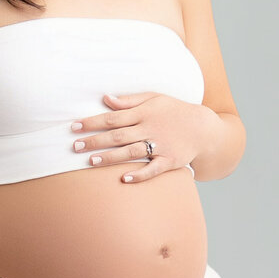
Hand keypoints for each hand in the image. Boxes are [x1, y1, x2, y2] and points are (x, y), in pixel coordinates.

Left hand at [70, 92, 208, 181]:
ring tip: (90, 161)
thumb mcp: (154, 98)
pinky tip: (124, 178)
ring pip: (131, 152)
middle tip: (75, 146)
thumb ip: (129, 100)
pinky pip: (153, 169)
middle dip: (96, 140)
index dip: (93, 122)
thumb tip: (106, 98)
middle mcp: (151, 129)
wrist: (204, 128)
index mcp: (145, 112)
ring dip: (110, 157)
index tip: (74, 127)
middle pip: (118, 135)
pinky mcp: (170, 161)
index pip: (113, 117)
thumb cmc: (174, 111)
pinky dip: (139, 174)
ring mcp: (161, 146)